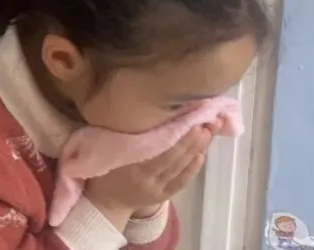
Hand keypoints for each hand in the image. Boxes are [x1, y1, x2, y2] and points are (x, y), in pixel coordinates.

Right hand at [85, 127, 211, 229]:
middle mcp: (148, 179)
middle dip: (192, 138)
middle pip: (175, 157)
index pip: (161, 150)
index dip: (178, 134)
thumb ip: (125, 136)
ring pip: (181, 167)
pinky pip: (182, 181)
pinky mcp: (164, 196)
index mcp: (133, 167)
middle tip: (207, 119)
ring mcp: (158, 189)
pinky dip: (193, 168)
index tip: (190, 116)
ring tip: (208, 131)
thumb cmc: (104, 169)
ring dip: (197, 149)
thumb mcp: (109, 151)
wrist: (105, 202)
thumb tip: (144, 112)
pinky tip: (202, 154)